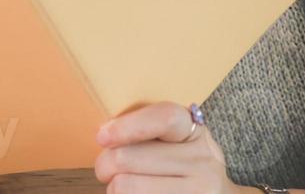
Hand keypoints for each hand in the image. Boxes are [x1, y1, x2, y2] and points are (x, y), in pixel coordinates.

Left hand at [95, 101, 241, 193]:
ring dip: (113, 188)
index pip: (163, 118)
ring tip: (122, 185)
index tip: (102, 136)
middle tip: (105, 169)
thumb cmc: (181, 164)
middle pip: (128, 158)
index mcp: (194, 130)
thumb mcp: (176, 141)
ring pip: (126, 186)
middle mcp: (202, 160)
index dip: (127, 126)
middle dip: (105, 164)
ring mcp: (199, 190)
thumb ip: (146, 132)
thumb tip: (105, 135)